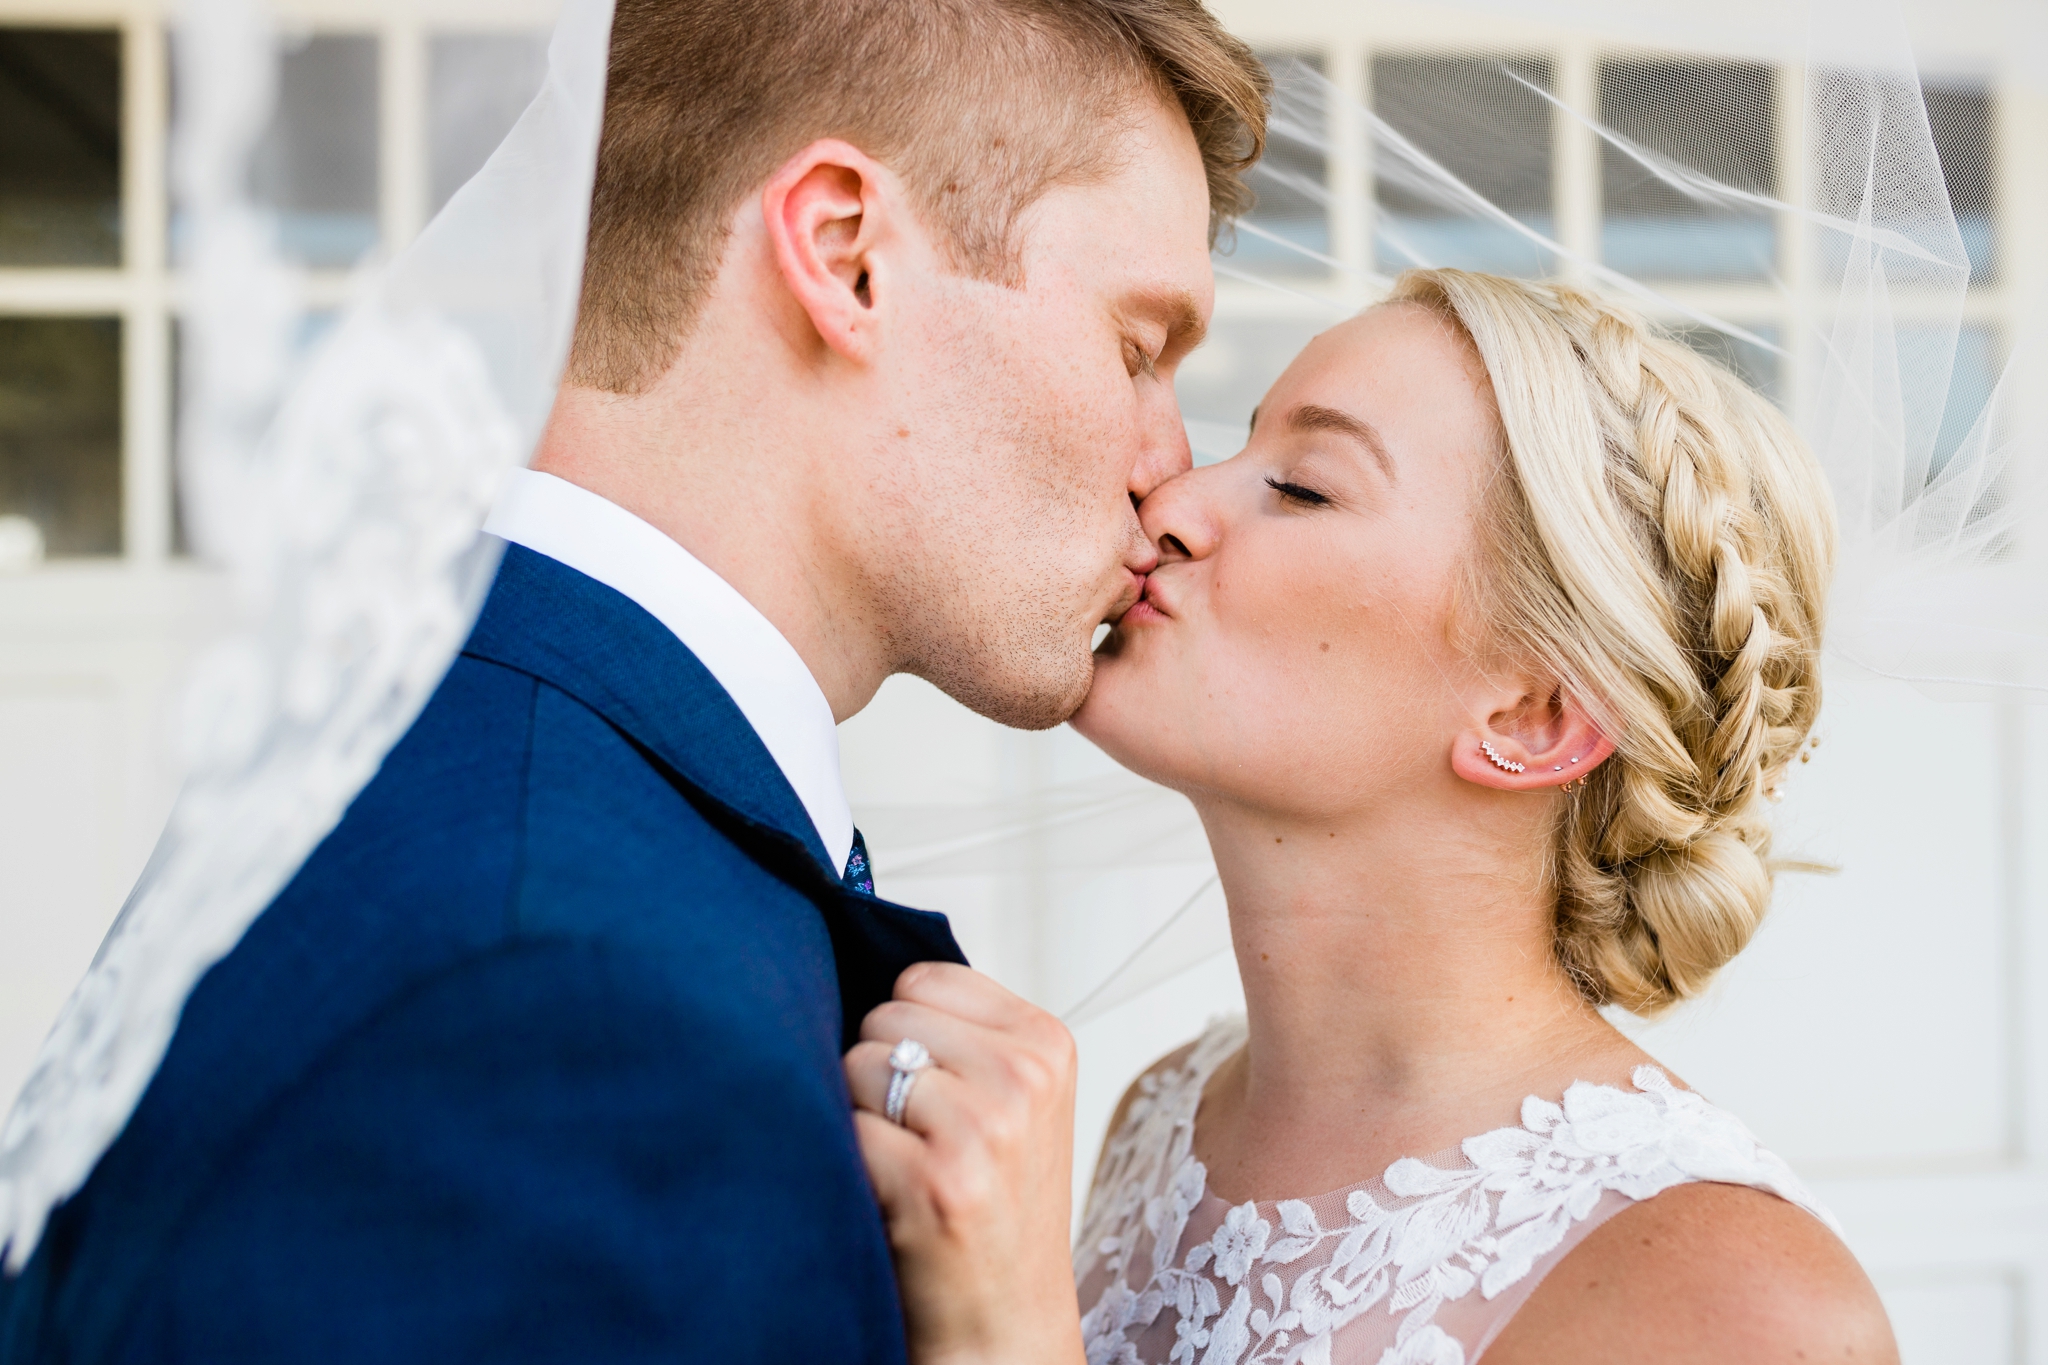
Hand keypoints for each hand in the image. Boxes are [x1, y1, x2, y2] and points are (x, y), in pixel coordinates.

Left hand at [845, 962, 1084, 1364]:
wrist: (1005, 1325)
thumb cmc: (994, 1209)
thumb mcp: (1014, 1101)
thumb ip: (965, 1031)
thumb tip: (864, 965)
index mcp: (1047, 1043)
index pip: (922, 978)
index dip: (906, 1034)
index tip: (937, 1092)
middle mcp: (1024, 1077)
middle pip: (883, 1018)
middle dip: (878, 1076)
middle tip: (920, 1141)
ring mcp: (983, 1129)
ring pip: (855, 1067)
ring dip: (861, 1120)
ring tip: (907, 1169)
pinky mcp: (935, 1182)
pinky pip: (845, 1129)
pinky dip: (851, 1165)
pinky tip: (892, 1202)